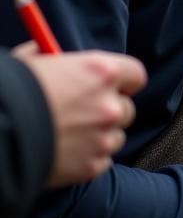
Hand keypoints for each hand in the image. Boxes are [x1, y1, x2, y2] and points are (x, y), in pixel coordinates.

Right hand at [14, 51, 147, 185]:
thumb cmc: (11, 93)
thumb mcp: (31, 61)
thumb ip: (52, 56)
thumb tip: (50, 52)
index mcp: (100, 72)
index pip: (135, 74)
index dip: (124, 82)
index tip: (114, 87)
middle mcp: (109, 105)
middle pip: (126, 109)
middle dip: (108, 112)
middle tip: (84, 115)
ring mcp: (102, 137)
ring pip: (116, 137)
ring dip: (98, 137)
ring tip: (69, 136)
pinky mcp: (91, 166)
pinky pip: (101, 161)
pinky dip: (87, 159)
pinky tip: (65, 154)